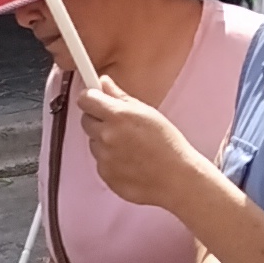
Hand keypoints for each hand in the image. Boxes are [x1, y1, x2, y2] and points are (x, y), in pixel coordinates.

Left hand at [77, 73, 203, 215]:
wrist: (177, 179)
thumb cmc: (169, 146)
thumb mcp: (148, 113)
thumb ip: (120, 96)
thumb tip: (104, 83)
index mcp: (118, 116)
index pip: (86, 99)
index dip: (91, 97)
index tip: (95, 98)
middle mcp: (107, 136)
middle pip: (86, 120)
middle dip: (98, 120)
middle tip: (119, 125)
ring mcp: (104, 157)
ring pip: (93, 143)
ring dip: (104, 142)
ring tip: (130, 147)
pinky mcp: (105, 175)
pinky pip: (100, 162)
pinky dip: (110, 161)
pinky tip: (130, 162)